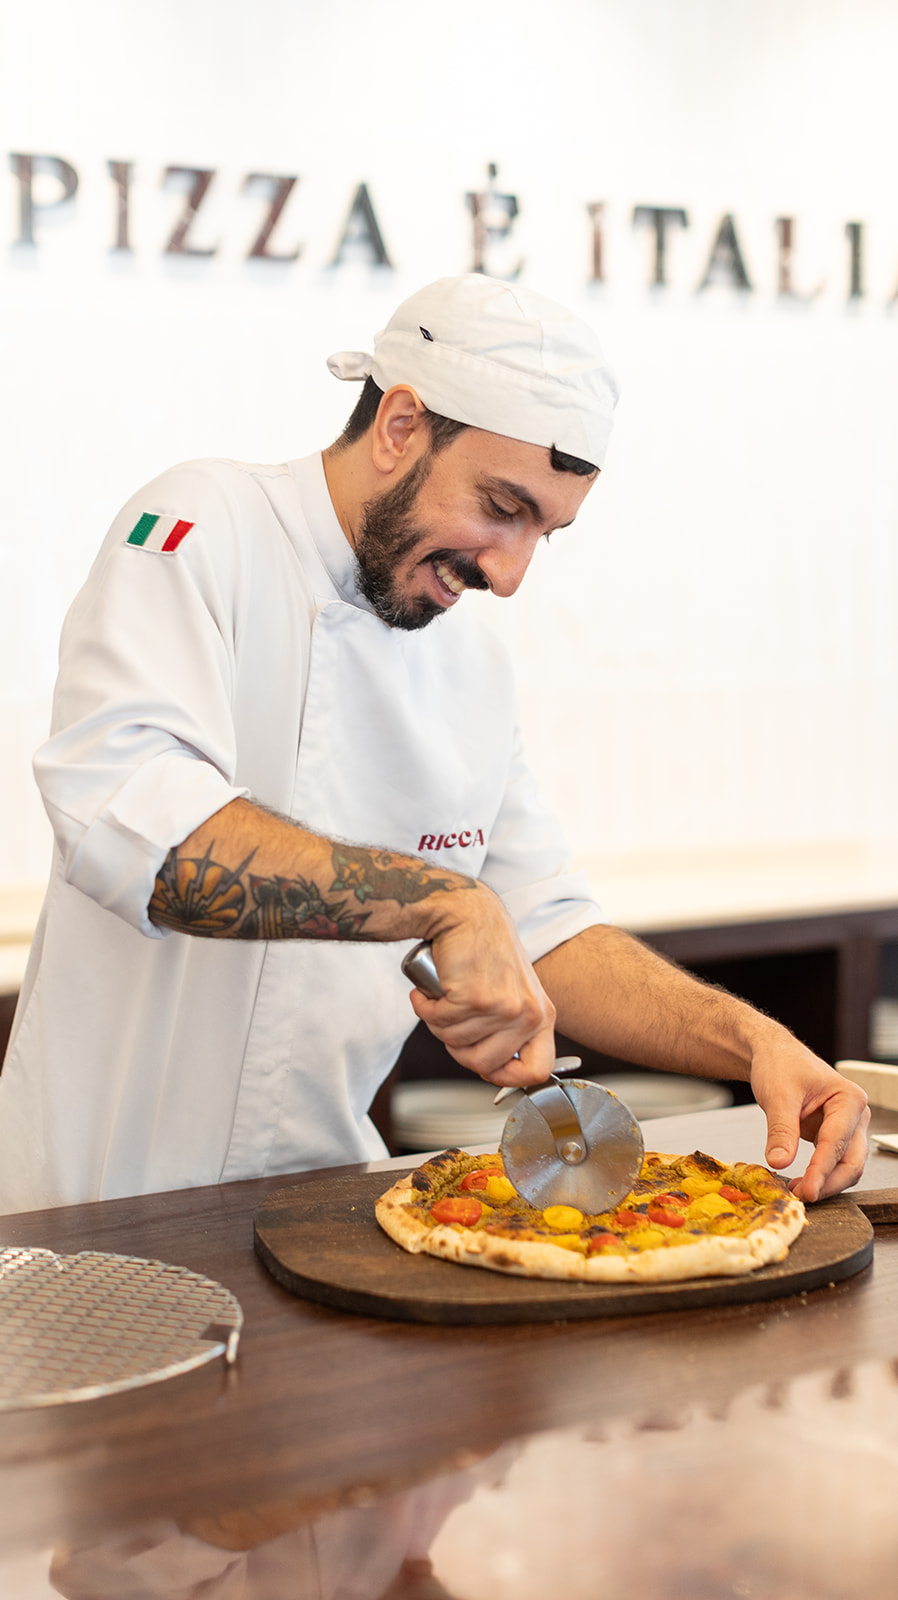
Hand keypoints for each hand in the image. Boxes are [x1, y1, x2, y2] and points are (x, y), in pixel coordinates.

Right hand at [408, 892, 556, 1088]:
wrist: (466, 913)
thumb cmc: (485, 951)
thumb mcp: (513, 994)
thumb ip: (511, 1031)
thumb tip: (496, 1070)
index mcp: (542, 1016)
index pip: (536, 1071)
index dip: (507, 1078)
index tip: (486, 1068)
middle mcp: (528, 1014)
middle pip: (483, 1065)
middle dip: (457, 1048)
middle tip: (451, 1021)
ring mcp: (502, 1007)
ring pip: (455, 1043)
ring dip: (438, 1022)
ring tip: (443, 996)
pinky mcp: (474, 997)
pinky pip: (438, 1023)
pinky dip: (425, 1008)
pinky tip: (429, 991)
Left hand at [749, 1039, 869, 1201]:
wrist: (774, 1056)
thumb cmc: (780, 1065)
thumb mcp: (777, 1096)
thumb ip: (780, 1130)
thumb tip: (779, 1162)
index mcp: (849, 1099)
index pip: (837, 1142)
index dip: (821, 1170)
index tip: (808, 1190)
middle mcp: (855, 1115)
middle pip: (852, 1161)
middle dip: (829, 1182)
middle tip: (803, 1196)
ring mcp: (847, 1127)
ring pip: (846, 1166)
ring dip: (825, 1182)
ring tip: (796, 1190)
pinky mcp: (834, 1136)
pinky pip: (832, 1162)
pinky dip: (819, 1175)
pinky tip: (800, 1182)